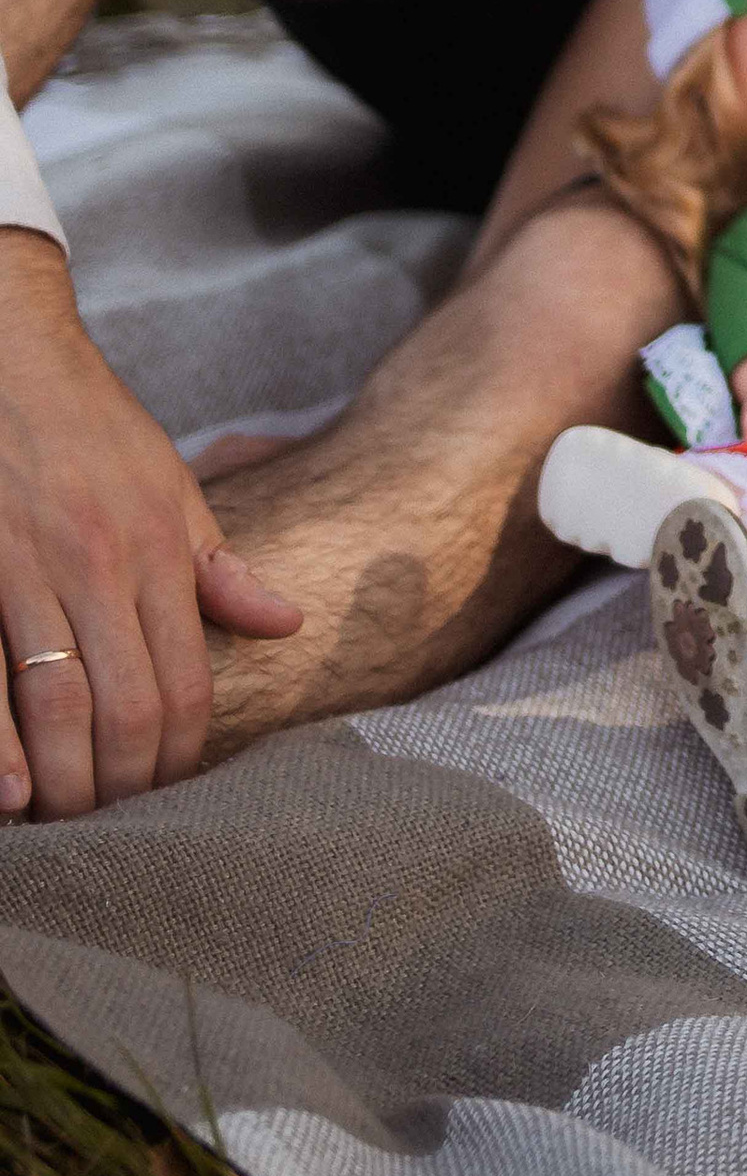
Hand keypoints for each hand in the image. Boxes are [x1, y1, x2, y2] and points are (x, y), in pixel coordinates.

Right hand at [0, 230, 300, 817]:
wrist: (8, 357)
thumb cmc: (90, 424)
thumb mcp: (171, 481)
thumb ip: (219, 565)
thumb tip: (288, 624)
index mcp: (159, 547)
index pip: (187, 680)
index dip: (183, 750)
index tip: (172, 785)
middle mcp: (99, 565)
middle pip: (127, 707)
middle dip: (126, 782)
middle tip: (119, 818)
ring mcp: (27, 572)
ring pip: (57, 704)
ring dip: (66, 778)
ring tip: (68, 816)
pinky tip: (9, 792)